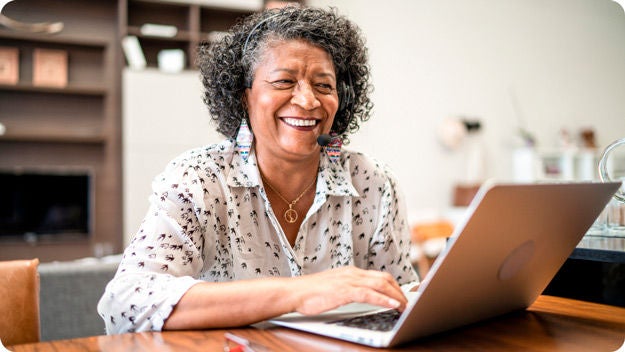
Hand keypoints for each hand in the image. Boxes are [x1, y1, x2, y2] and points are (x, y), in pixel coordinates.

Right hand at [290, 266, 406, 314]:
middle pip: (384, 278)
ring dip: (396, 296)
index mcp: (350, 272)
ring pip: (381, 284)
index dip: (394, 286)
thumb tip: (360, 296)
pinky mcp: (345, 291)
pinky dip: (384, 299)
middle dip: (400, 291)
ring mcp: (349, 280)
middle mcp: (352, 273)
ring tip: (405, 306)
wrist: (294, 292)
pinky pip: (370, 294)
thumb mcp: (333, 288)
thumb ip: (347, 289)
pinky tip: (392, 305)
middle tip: (408, 303)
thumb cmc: (309, 293)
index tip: (402, 295)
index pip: (379, 276)